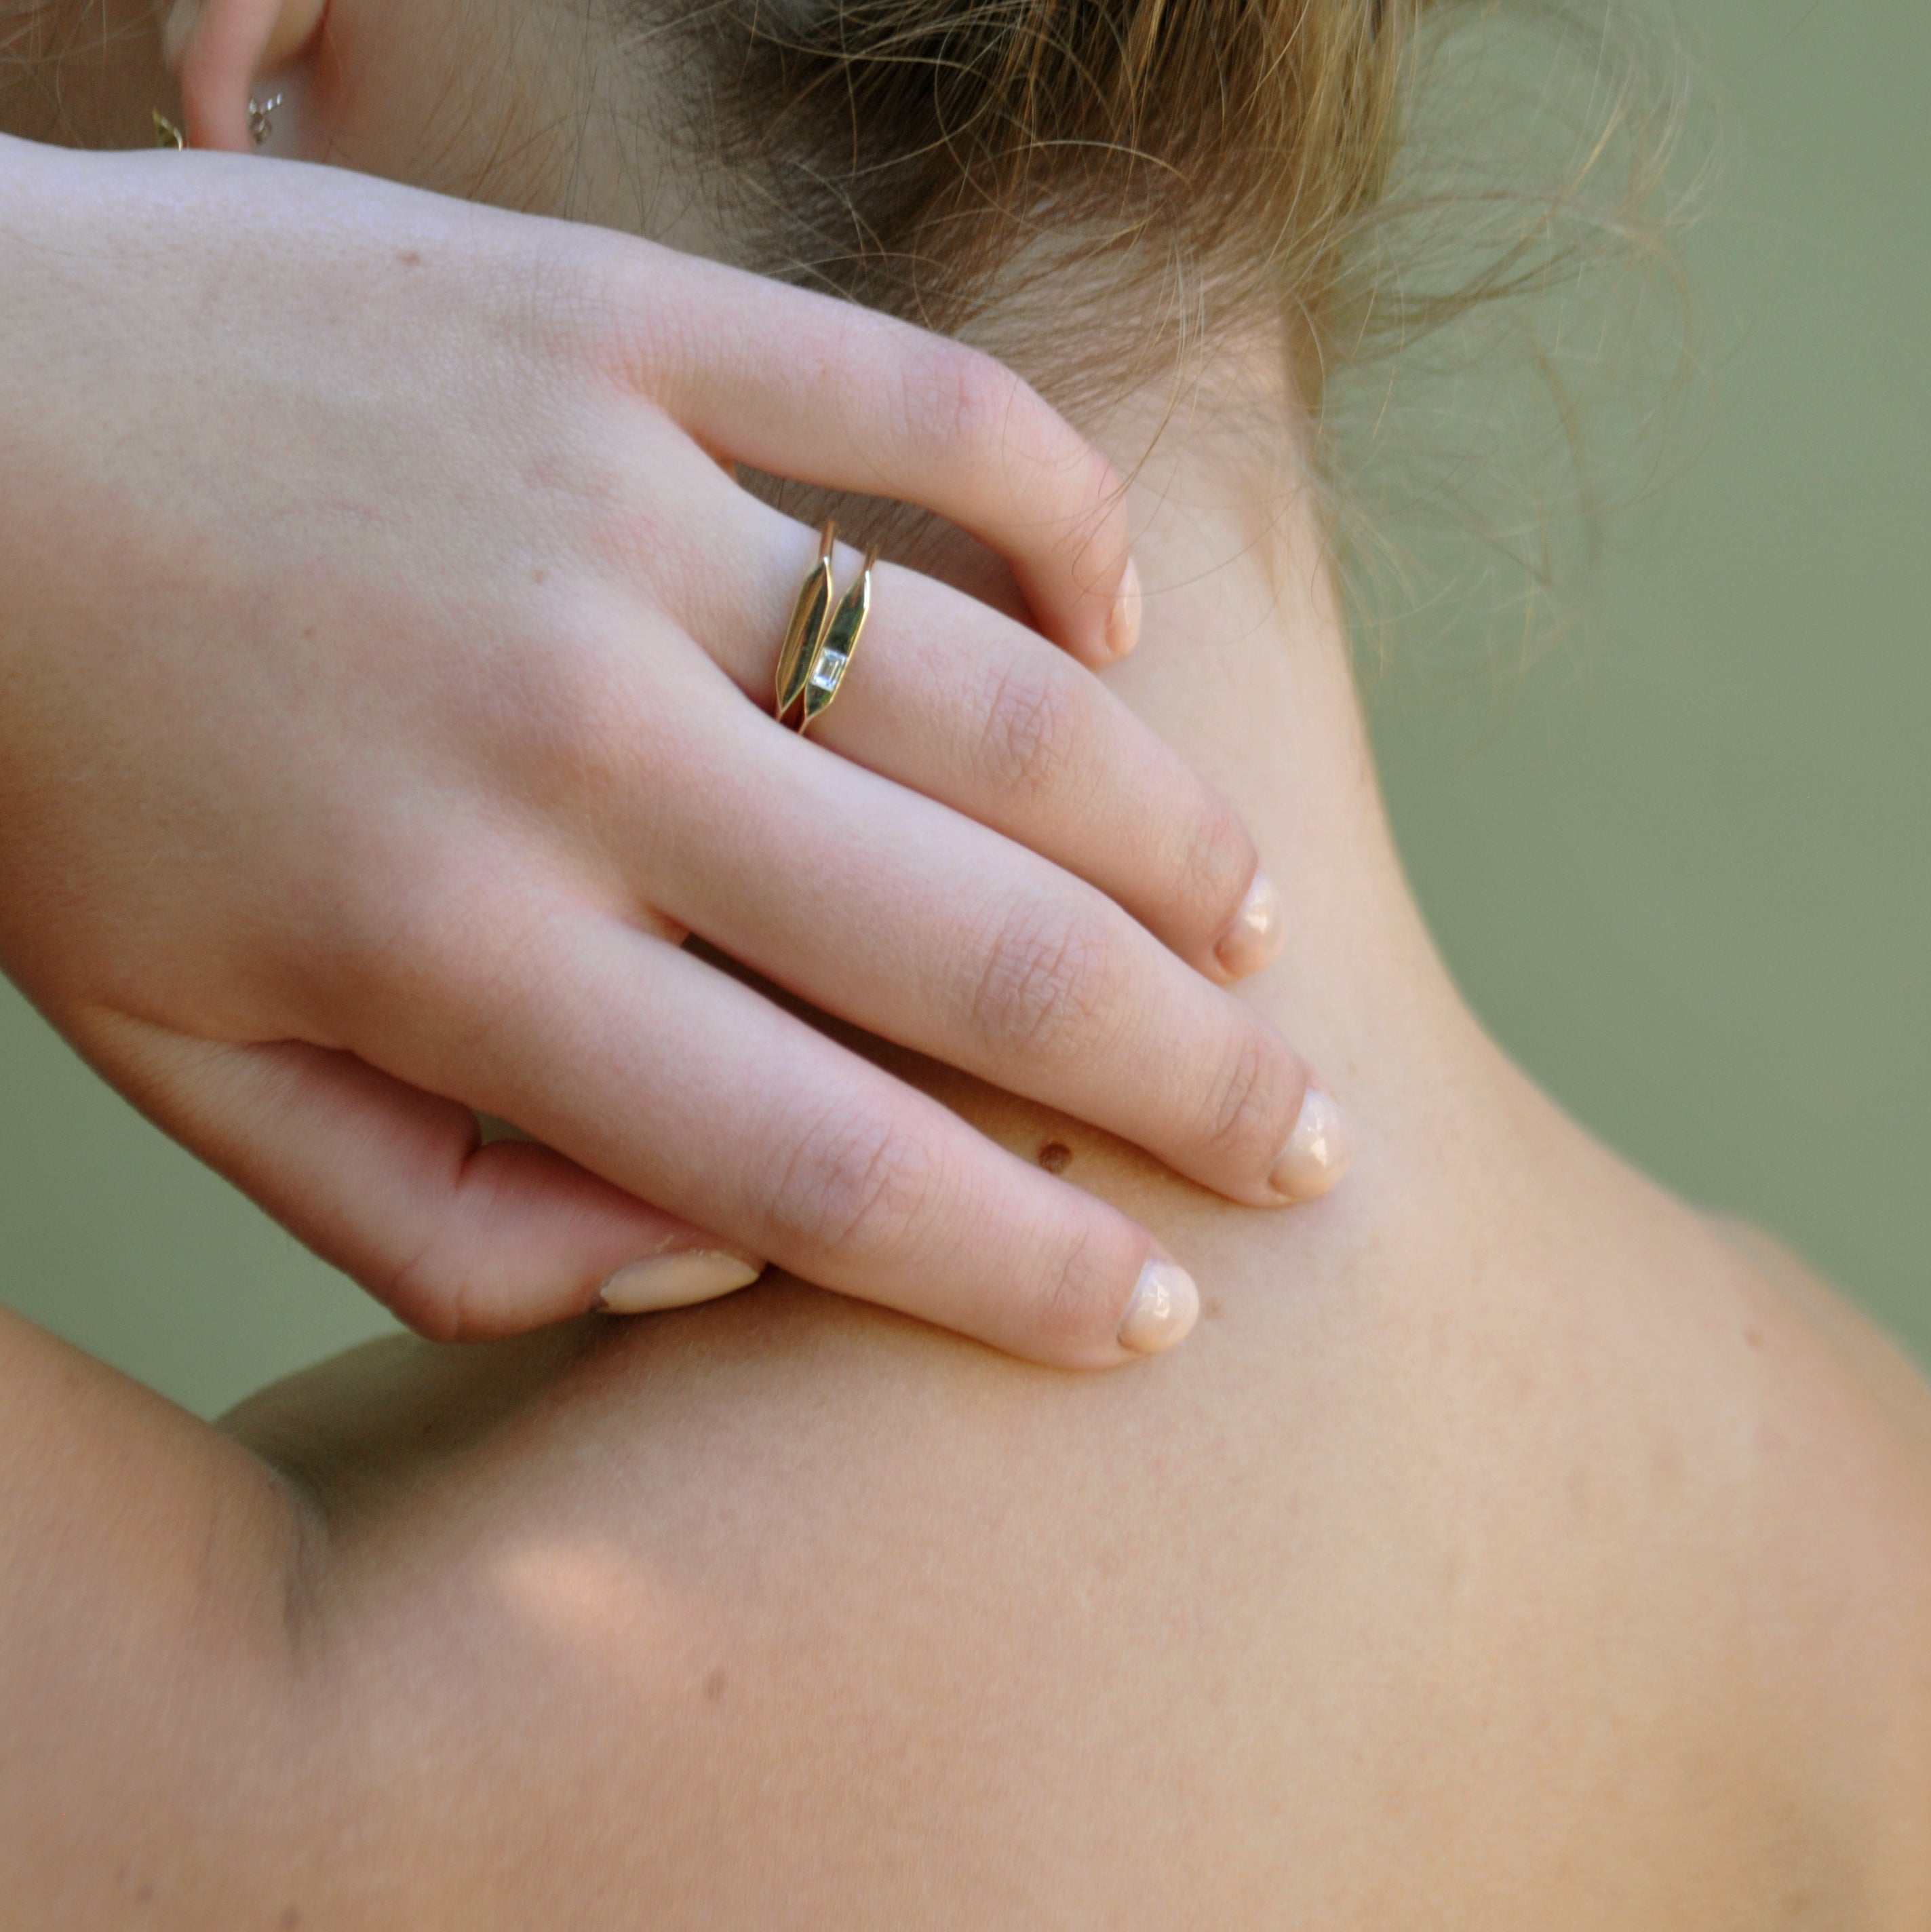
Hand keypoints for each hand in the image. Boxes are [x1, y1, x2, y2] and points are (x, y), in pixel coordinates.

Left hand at [0, 138, 1327, 1365]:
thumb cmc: (56, 771)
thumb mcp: (196, 1071)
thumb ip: (451, 1219)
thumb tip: (703, 1259)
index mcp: (450, 948)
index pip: (827, 1168)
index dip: (1028, 1264)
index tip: (1159, 1307)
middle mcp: (565, 735)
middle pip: (973, 950)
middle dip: (1183, 1074)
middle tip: (1298, 1135)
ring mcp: (605, 502)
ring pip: (999, 695)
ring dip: (1171, 833)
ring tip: (1253, 924)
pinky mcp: (614, 317)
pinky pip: (921, 405)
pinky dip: (1067, 516)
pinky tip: (1121, 626)